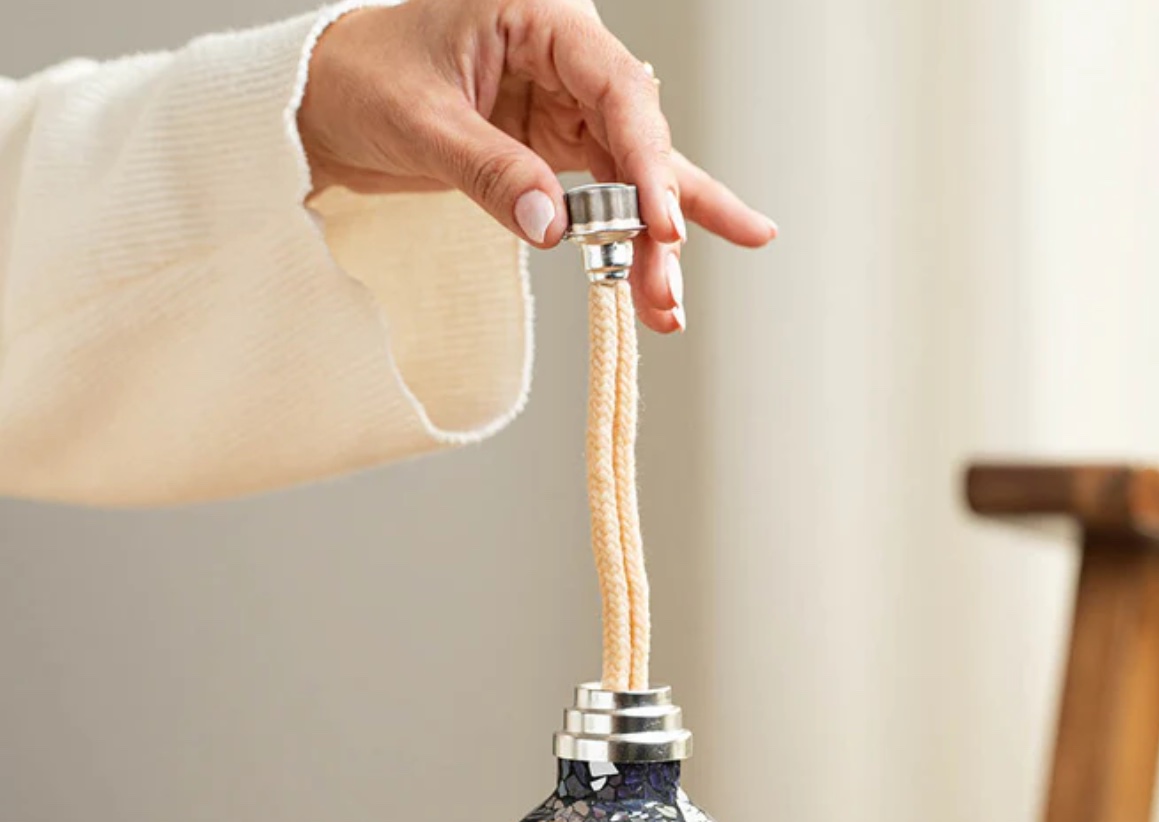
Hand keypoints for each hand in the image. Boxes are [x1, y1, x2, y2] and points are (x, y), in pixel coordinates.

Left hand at [298, 0, 776, 332]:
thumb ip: (492, 172)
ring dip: (651, 243)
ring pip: (633, 176)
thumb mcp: (422, 122)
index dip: (647, 163)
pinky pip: (611, 193)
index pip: (617, 91)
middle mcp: (565, 59)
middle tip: (660, 288)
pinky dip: (639, 233)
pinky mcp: (554, 149)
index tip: (659, 225)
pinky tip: (688, 260)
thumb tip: (554, 228)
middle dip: (654, 221)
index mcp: (540, 18)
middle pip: (636, 142)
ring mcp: (565, 106)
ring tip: (667, 305)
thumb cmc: (360, 78)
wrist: (320, 102)